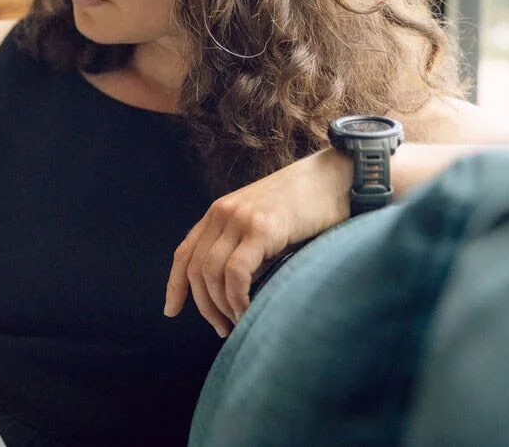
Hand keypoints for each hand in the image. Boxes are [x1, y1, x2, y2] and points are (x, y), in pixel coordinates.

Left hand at [164, 148, 350, 336]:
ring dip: (222, 307)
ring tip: (239, 324)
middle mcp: (222, 213)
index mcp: (218, 213)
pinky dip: (238, 298)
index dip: (174, 285)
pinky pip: (235, 273)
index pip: (184, 253)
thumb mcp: (265, 225)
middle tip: (222, 330)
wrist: (337, 177)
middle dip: (205, 306)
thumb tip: (234, 292)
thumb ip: (245, 248)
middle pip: (196, 270)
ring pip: (211, 274)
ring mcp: (239, 219)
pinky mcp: (260, 229)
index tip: (171, 310)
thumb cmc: (308, 206)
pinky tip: (248, 312)